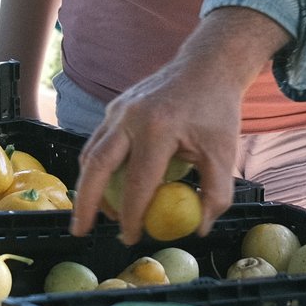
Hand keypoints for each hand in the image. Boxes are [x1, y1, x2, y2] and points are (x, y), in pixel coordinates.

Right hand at [72, 8, 282, 244]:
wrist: (207, 67)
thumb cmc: (217, 112)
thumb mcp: (225, 154)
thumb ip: (216, 194)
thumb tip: (198, 228)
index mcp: (158, 128)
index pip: (138, 182)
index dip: (132, 216)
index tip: (131, 238)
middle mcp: (130, 117)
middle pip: (96, 166)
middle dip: (86, 203)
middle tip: (80, 231)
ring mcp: (118, 109)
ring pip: (91, 153)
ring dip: (88, 186)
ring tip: (97, 214)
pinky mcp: (115, 107)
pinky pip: (98, 142)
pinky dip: (96, 167)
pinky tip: (106, 185)